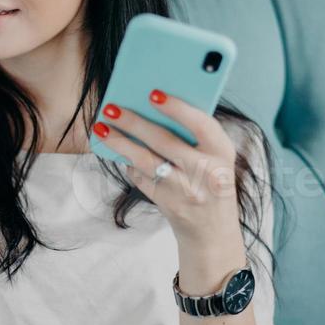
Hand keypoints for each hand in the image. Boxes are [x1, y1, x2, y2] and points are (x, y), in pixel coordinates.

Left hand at [92, 89, 238, 244]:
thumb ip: (195, 136)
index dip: (177, 108)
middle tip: (111, 108)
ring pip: (146, 161)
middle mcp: (207, 172)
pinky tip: (119, 152)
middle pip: (164, 141)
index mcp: (223, 152)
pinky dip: (129, 163)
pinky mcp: (167, 204)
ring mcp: (186, 191)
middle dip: (134, 122)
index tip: (153, 94)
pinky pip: (141, 178)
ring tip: (101, 128)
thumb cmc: (212, 182)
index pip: (201, 124)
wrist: (212, 231)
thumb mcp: (216, 158)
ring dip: (120, 143)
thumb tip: (153, 106)